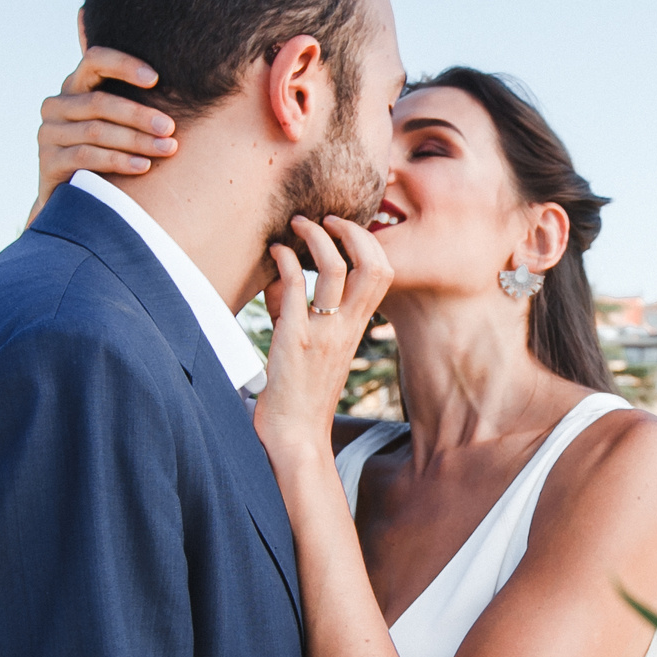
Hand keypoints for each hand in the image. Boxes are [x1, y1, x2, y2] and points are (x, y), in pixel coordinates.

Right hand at [32, 47, 177, 222]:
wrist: (77, 198)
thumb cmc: (109, 153)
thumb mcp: (117, 123)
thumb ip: (135, 101)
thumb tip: (187, 88)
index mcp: (74, 86)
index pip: (95, 60)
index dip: (124, 65)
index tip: (156, 79)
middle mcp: (56, 106)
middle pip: (99, 102)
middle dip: (139, 115)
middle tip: (169, 127)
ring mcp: (48, 134)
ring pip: (96, 131)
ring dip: (136, 140)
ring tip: (167, 148)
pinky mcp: (48, 162)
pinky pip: (86, 157)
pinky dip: (118, 161)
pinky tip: (143, 166)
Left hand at [256, 215, 391, 460]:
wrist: (294, 437)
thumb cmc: (298, 395)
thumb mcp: (309, 346)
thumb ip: (298, 310)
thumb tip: (282, 276)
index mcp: (357, 328)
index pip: (383, 272)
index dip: (368, 241)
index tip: (342, 227)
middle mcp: (347, 327)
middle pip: (373, 264)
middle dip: (352, 230)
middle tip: (326, 219)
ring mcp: (324, 332)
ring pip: (334, 269)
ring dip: (315, 237)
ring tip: (296, 225)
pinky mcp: (295, 340)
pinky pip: (296, 287)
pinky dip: (285, 260)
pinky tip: (273, 253)